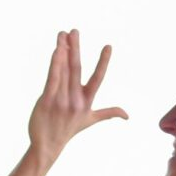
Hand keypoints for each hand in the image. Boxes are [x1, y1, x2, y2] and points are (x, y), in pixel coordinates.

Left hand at [28, 27, 120, 158]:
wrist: (47, 145)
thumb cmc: (68, 130)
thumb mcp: (90, 120)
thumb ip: (108, 113)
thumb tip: (128, 115)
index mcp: (87, 102)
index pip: (98, 78)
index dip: (103, 62)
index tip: (108, 46)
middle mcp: (76, 100)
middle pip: (77, 69)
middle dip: (76, 48)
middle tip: (74, 30)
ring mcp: (61, 100)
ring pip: (63, 70)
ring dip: (63, 50)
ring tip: (62, 35)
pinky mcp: (46, 101)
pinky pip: (52, 79)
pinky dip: (54, 64)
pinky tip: (55, 50)